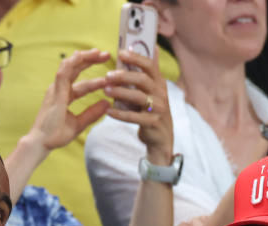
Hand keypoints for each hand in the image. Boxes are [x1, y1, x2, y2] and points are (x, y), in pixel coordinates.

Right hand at [23, 49, 111, 153]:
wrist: (41, 143)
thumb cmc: (55, 135)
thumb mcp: (79, 123)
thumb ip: (92, 113)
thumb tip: (106, 103)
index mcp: (64, 96)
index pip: (82, 84)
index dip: (95, 80)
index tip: (109, 77)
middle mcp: (59, 89)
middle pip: (76, 70)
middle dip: (91, 61)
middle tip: (106, 54)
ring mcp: (56, 89)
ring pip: (69, 66)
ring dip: (84, 58)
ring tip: (98, 52)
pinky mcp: (54, 91)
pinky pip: (63, 73)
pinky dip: (72, 63)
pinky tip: (82, 56)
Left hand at [102, 49, 173, 163]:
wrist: (161, 137)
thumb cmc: (153, 110)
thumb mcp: (155, 89)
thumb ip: (150, 71)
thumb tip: (152, 46)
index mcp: (159, 83)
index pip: (150, 65)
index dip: (136, 57)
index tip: (121, 52)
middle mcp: (160, 94)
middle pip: (143, 79)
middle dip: (125, 76)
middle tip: (108, 75)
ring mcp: (158, 109)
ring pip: (138, 97)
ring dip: (120, 92)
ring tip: (105, 90)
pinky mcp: (152, 123)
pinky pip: (134, 117)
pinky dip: (120, 114)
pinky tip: (108, 111)